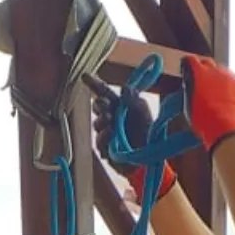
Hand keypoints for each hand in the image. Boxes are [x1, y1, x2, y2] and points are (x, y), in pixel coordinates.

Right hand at [83, 73, 176, 201]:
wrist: (149, 158)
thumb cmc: (148, 134)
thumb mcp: (144, 113)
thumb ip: (135, 100)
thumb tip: (125, 88)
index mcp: (120, 106)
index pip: (105, 93)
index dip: (94, 84)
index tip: (85, 76)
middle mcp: (111, 118)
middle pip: (98, 107)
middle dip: (100, 105)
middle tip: (105, 105)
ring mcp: (106, 133)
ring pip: (97, 124)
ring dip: (102, 121)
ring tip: (110, 122)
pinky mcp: (105, 148)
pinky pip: (100, 141)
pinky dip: (105, 137)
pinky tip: (111, 136)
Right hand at [180, 55, 234, 150]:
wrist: (225, 125)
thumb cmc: (205, 118)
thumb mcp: (189, 103)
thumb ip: (190, 89)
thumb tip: (191, 86)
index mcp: (199, 73)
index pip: (191, 60)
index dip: (188, 63)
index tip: (188, 65)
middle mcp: (215, 70)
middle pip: (208, 63)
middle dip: (204, 69)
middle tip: (202, 79)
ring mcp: (229, 76)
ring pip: (222, 72)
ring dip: (218, 78)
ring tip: (215, 93)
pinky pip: (233, 80)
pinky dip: (229, 86)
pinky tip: (226, 97)